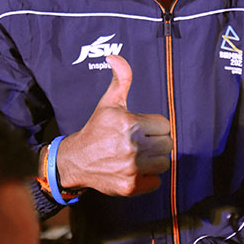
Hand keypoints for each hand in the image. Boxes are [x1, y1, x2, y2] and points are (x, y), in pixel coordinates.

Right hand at [56, 54, 171, 195]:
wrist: (76, 160)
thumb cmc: (96, 129)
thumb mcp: (109, 103)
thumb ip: (121, 79)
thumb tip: (114, 56)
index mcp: (131, 123)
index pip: (165, 125)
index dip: (154, 126)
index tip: (142, 128)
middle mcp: (133, 146)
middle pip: (167, 144)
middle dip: (156, 143)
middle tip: (141, 142)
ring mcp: (132, 168)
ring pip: (164, 163)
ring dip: (154, 160)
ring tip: (138, 156)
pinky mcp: (130, 186)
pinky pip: (156, 181)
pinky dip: (148, 178)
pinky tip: (134, 170)